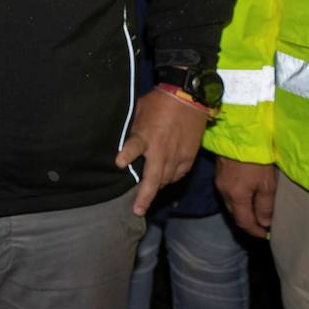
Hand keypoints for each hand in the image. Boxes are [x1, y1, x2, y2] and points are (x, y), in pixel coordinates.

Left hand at [115, 89, 209, 214]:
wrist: (189, 98)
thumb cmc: (159, 102)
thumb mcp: (139, 111)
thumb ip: (134, 130)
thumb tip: (128, 143)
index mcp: (147, 136)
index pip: (133, 147)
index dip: (126, 155)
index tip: (119, 163)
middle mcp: (162, 150)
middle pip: (153, 178)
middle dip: (145, 196)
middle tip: (138, 210)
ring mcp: (177, 155)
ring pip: (166, 180)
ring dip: (157, 188)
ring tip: (147, 198)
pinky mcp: (189, 157)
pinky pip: (178, 175)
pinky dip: (170, 180)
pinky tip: (164, 182)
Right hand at [215, 156, 277, 236]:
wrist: (239, 135)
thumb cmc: (256, 160)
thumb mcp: (267, 184)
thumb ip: (265, 206)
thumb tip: (264, 223)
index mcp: (236, 197)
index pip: (244, 222)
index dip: (255, 231)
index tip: (266, 235)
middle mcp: (224, 192)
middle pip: (235, 215)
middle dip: (248, 223)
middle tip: (262, 226)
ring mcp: (219, 183)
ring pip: (230, 205)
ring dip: (243, 212)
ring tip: (256, 213)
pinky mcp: (219, 174)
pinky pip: (228, 195)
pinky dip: (238, 201)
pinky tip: (247, 198)